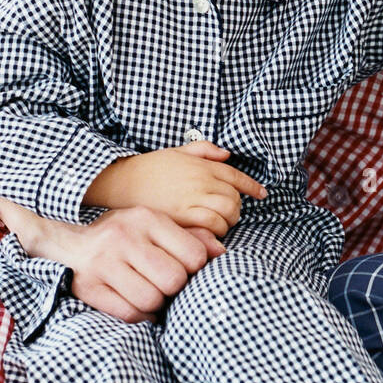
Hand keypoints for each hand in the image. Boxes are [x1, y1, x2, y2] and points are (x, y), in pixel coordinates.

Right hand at [46, 207, 226, 322]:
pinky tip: (139, 307)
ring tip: (150, 292)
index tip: (184, 268)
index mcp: (146, 219)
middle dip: (175, 287)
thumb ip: (192, 237)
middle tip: (166, 283)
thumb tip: (221, 253)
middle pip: (174, 280)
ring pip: (151, 299)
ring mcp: (103, 263)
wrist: (68, 245)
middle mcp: (124, 238)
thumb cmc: (124, 237)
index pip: (194, 254)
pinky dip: (141, 316)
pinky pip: (129, 314)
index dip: (195, 268)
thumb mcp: (156, 227)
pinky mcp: (89, 288)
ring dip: (156, 303)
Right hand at [85, 141, 266, 236]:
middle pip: (235, 197)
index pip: (236, 176)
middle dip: (237, 207)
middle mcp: (200, 181)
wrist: (120, 182)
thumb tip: (227, 154)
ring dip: (229, 220)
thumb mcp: (177, 151)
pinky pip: (211, 224)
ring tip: (221, 224)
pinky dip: (216, 230)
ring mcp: (191, 199)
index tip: (262, 194)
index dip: (252, 186)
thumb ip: (203, 150)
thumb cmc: (148, 168)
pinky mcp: (181, 217)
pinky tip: (209, 232)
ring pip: (227, 212)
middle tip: (231, 214)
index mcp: (201, 165)